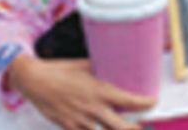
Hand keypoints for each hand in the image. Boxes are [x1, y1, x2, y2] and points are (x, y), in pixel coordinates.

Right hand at [8, 56, 155, 129]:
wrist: (34, 81)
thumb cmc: (60, 71)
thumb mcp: (85, 65)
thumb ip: (101, 69)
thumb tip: (114, 63)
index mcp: (100, 91)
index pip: (128, 101)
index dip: (144, 104)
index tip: (152, 103)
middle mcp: (93, 108)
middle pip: (120, 126)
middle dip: (133, 129)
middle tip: (142, 127)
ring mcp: (80, 120)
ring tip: (123, 129)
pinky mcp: (68, 126)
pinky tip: (95, 128)